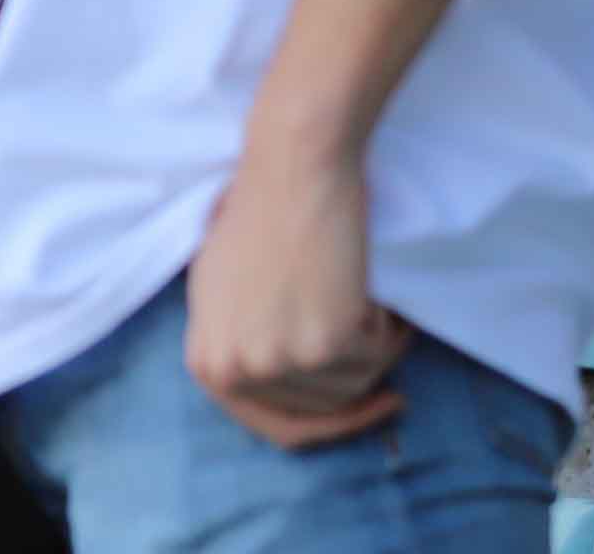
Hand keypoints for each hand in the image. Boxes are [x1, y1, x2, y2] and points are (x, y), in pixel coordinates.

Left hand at [182, 139, 411, 448]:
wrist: (291, 167)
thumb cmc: (259, 213)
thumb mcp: (220, 291)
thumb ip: (238, 344)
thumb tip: (278, 383)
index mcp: (206, 363)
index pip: (275, 425)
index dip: (326, 423)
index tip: (363, 408)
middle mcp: (237, 371)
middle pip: (321, 410)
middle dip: (356, 382)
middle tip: (379, 343)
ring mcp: (279, 361)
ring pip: (355, 384)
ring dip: (371, 347)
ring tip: (365, 298)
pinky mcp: (325, 343)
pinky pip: (377, 354)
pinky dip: (386, 327)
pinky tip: (374, 293)